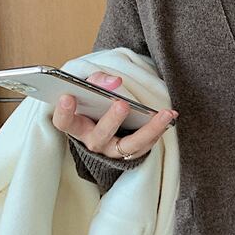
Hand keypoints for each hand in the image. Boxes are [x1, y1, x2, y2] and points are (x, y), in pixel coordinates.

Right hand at [52, 71, 176, 160]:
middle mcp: (93, 141)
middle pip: (101, 135)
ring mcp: (113, 151)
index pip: (64, 123)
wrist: (108, 125)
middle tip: (122, 104)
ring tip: (165, 114)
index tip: (67, 96)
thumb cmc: (95, 105)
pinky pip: (147, 145)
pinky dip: (159, 129)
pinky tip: (170, 115)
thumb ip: (97, 82)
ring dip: (149, 129)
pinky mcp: (132, 153)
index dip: (63, 112)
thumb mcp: (90, 91)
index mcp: (76, 126)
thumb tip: (114, 82)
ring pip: (131, 145)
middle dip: (111, 119)